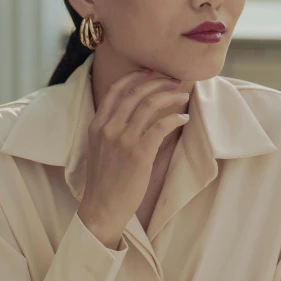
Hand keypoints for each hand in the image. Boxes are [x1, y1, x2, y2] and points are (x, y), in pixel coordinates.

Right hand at [78, 70, 188, 248]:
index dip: (135, 77)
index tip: (151, 72)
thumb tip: (138, 114)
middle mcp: (108, 128)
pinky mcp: (139, 153)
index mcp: (97, 125)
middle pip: (136, 93)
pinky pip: (161, 126)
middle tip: (173, 80)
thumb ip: (113, 129)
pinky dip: (175, 118)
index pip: (115, 90)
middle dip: (157, 82)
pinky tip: (183, 119)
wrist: (101, 208)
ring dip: (170, 97)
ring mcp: (123, 140)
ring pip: (150, 105)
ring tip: (183, 96)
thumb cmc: (104, 181)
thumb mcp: (100, 149)